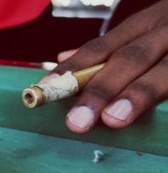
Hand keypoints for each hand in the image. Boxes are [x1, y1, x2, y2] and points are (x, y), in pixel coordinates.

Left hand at [52, 0, 167, 133]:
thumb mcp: (146, 29)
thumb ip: (110, 48)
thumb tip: (64, 58)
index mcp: (145, 24)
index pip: (100, 48)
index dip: (72, 70)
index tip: (44, 92)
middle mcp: (167, 29)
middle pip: (130, 58)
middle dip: (101, 89)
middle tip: (77, 121)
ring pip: (166, 71)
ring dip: (139, 94)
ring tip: (114, 119)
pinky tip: (158, 120)